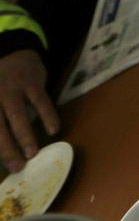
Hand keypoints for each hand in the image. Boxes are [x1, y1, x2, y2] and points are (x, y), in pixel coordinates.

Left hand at [0, 49, 59, 173]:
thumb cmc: (0, 85)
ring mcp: (12, 87)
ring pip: (17, 115)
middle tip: (17, 166)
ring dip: (25, 136)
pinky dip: (47, 116)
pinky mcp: (32, 82)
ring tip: (32, 154)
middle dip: (7, 148)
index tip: (6, 167)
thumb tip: (4, 151)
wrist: (16, 52)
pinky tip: (53, 130)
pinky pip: (41, 102)